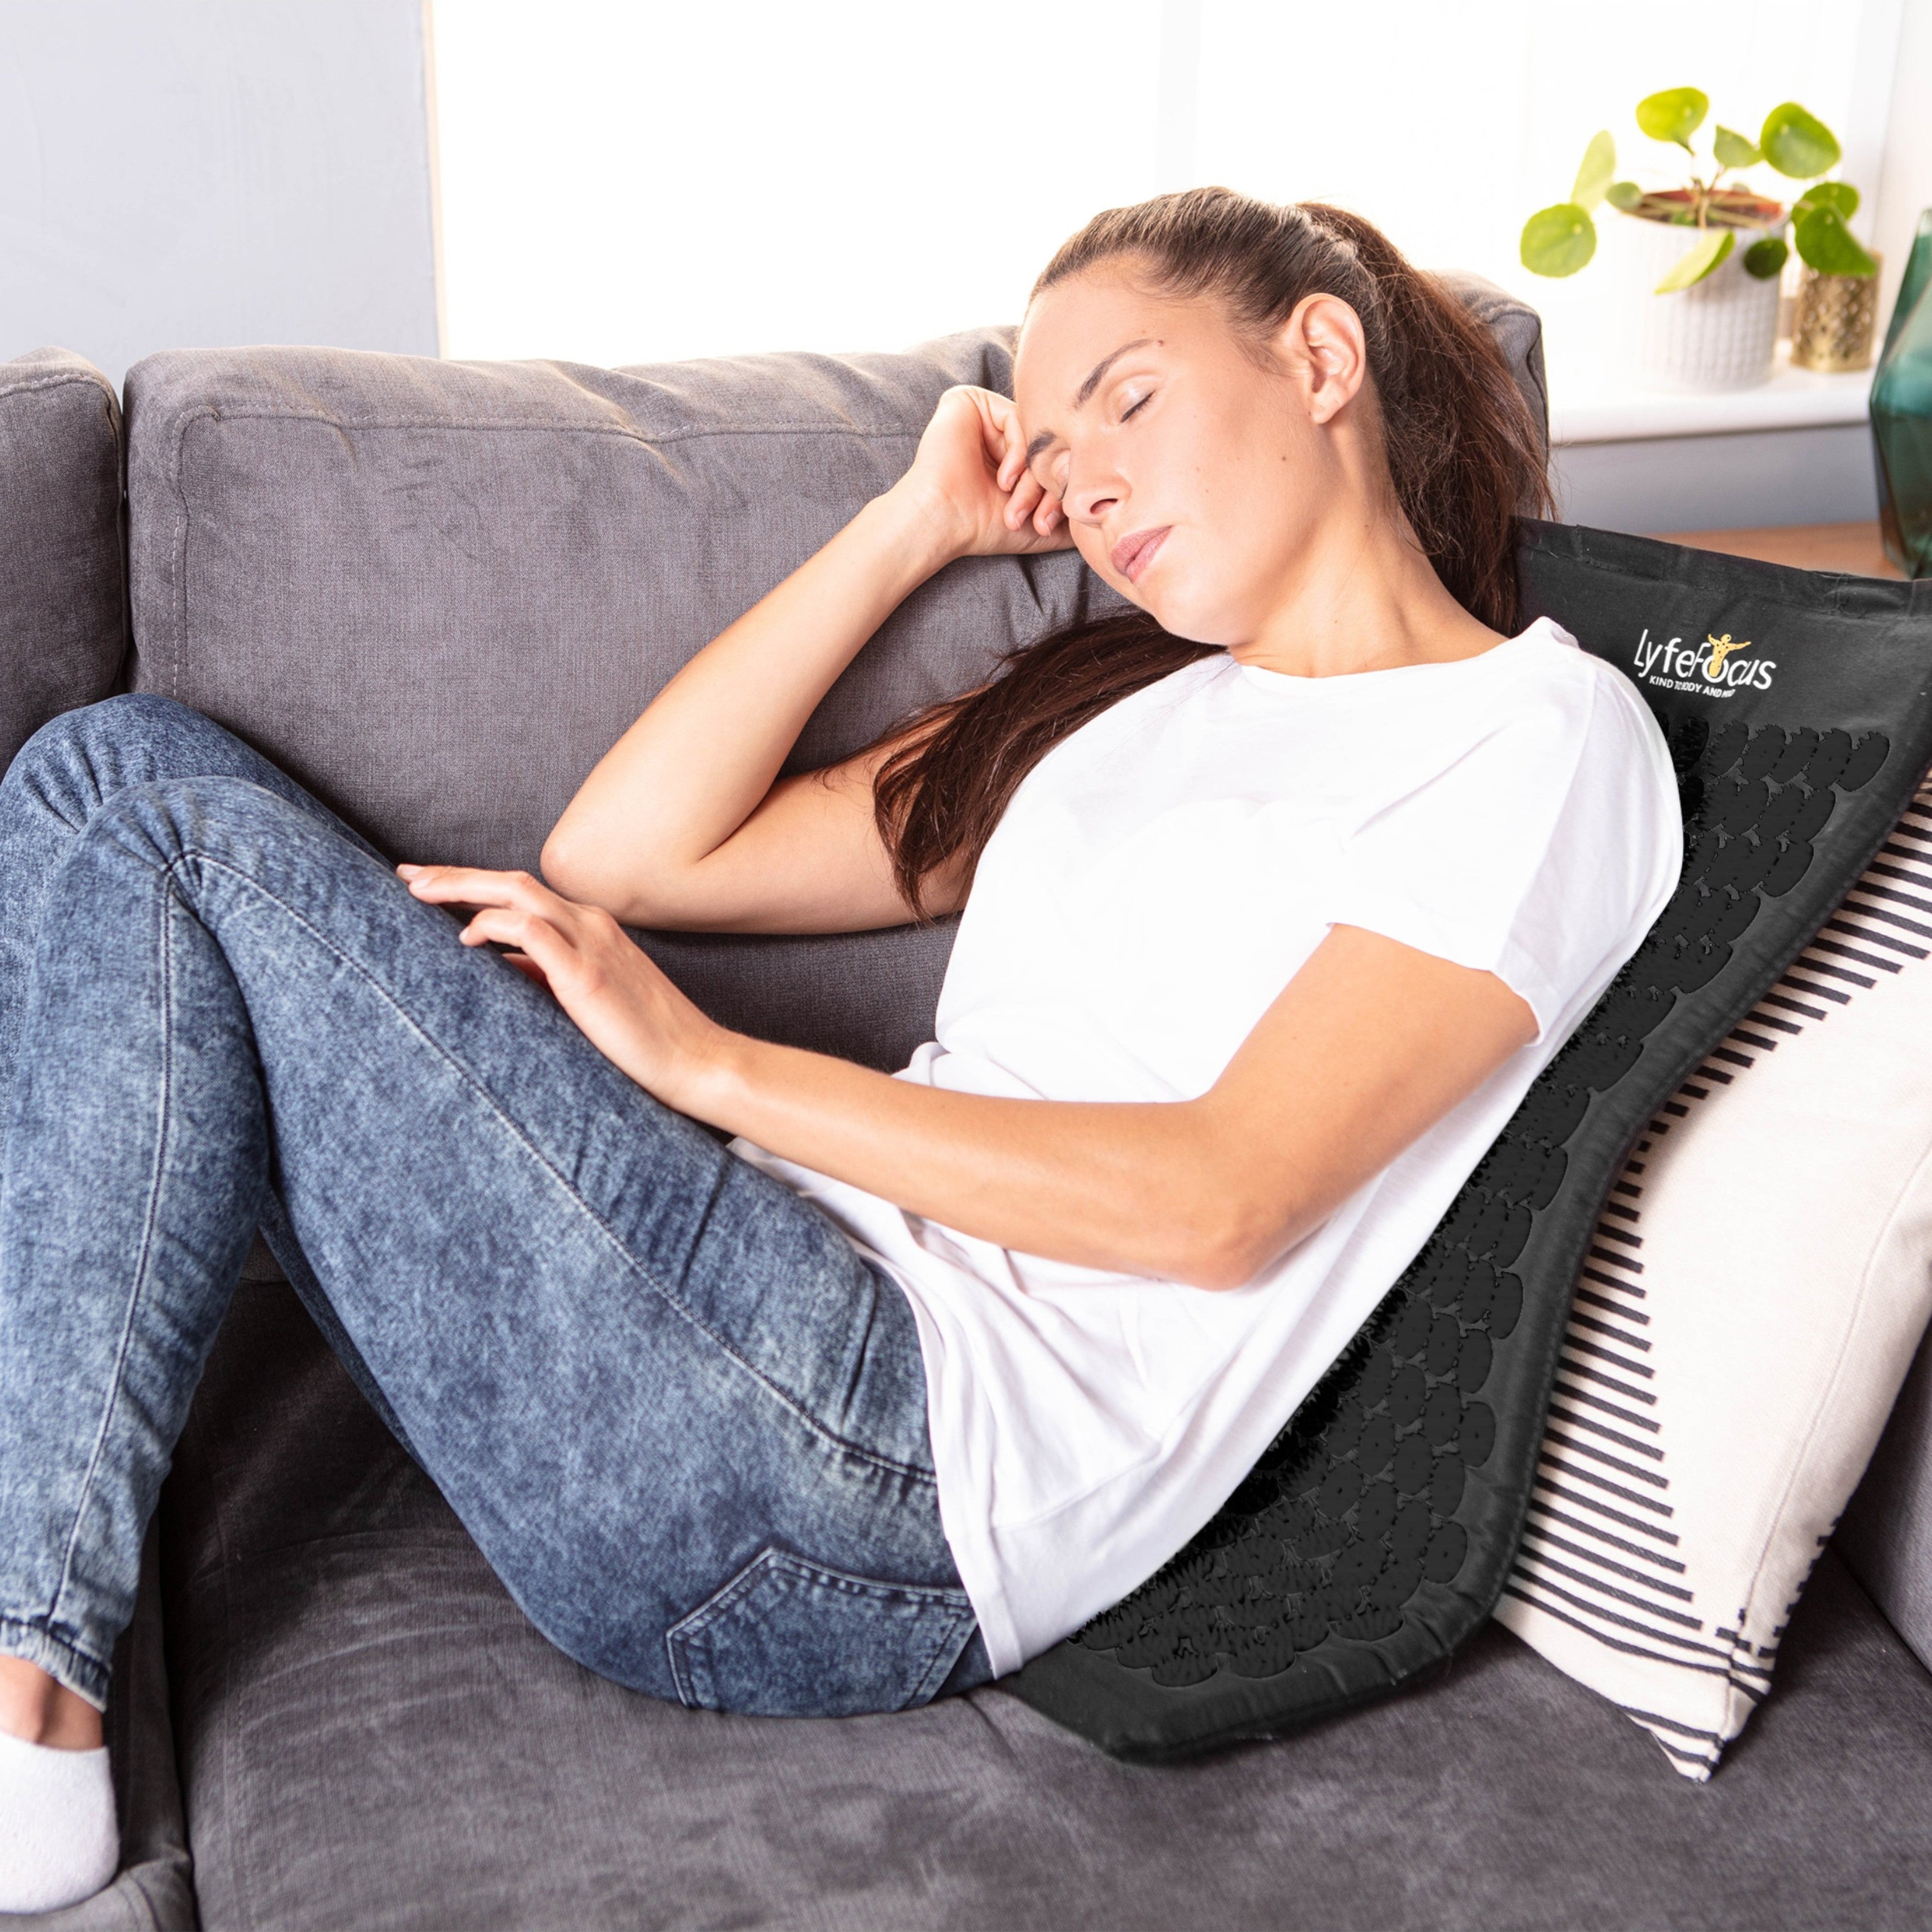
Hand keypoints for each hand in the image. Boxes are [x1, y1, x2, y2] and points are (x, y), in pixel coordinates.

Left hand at [398, 864, 725, 1106]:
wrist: (694, 1061)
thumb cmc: (643, 1038)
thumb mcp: (586, 998)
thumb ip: (545, 975)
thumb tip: (501, 965)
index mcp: (591, 928)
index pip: (522, 892)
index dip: (471, 883)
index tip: (427, 884)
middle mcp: (591, 924)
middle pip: (511, 882)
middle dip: (454, 876)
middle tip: (406, 876)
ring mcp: (592, 943)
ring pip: (517, 893)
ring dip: (463, 888)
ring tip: (419, 893)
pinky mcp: (587, 973)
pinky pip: (532, 932)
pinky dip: (494, 926)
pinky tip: (466, 939)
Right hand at [891, 386, 1072, 562]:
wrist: (942, 522)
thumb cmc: (983, 528)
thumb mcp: (1039, 525)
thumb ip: (1070, 517)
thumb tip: (1107, 515)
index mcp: (1010, 454)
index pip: (1051, 459)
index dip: (1057, 492)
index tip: (1045, 525)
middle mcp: (997, 430)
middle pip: (1045, 446)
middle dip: (1046, 488)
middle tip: (1036, 521)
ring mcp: (984, 414)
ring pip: (1035, 435)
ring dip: (1032, 477)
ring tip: (1014, 508)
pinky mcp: (969, 400)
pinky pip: (1017, 419)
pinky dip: (1019, 453)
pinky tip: (1003, 480)